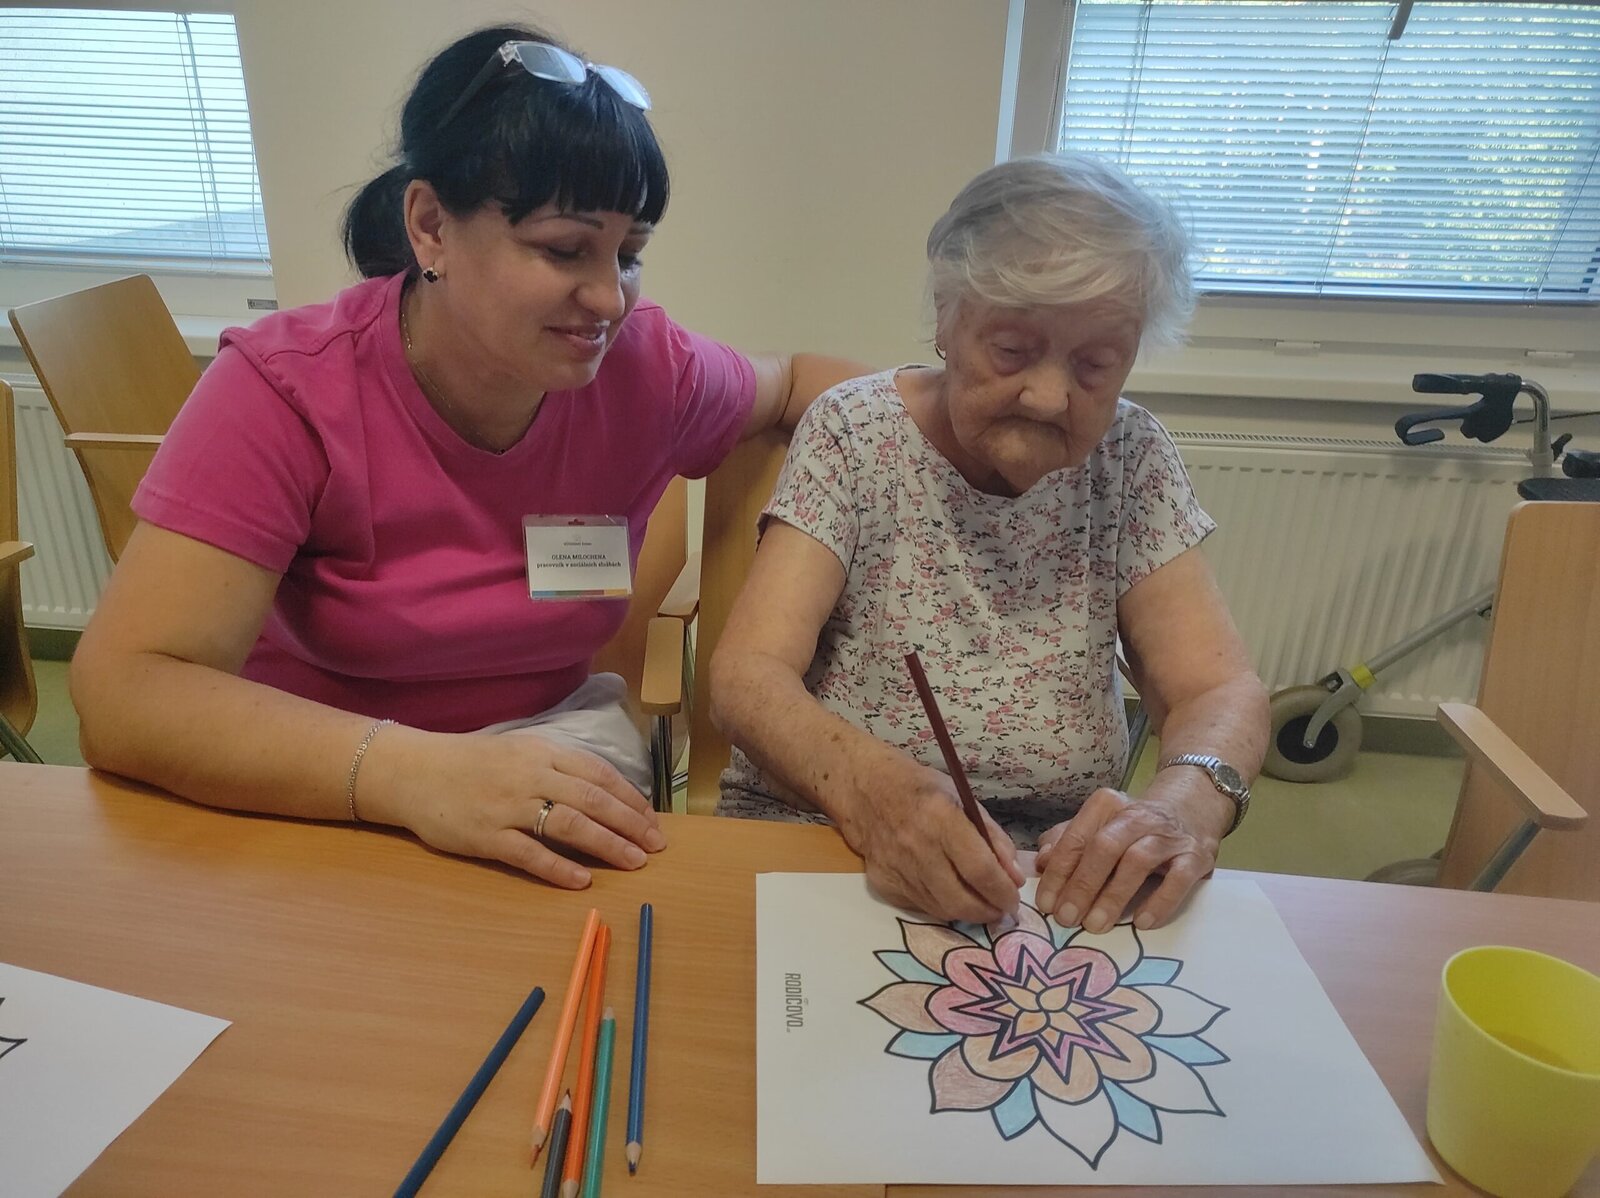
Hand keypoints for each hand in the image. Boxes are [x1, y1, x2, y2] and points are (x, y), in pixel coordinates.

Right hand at [362, 727, 665, 888]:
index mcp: (542, 752)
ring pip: (568, 825)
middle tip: (656, 847)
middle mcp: (530, 776)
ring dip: (607, 845)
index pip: (599, 774)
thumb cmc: (473, 763)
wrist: (415, 772)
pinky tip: (583, 881)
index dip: (630, 799)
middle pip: (592, 800)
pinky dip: (559, 868)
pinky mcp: (486, 837)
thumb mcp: (521, 750)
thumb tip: (607, 793)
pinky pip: (529, 854)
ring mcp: (508, 807)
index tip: (652, 821)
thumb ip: (559, 767)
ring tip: (633, 862)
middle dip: (630, 824)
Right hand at [835, 759, 1025, 923]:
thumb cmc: (919, 789)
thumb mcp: (962, 798)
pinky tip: (950, 894)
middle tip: (1001, 909)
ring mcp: (897, 869)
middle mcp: (917, 847)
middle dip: (988, 912)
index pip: (979, 869)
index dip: (1003, 892)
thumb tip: (1014, 876)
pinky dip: (942, 906)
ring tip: (980, 903)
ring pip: (942, 910)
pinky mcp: (884, 884)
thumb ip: (992, 836)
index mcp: (940, 818)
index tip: (1014, 900)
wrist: (864, 791)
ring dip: (967, 913)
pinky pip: (921, 907)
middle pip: (960, 900)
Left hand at [1033, 779, 1230, 932]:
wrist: (1192, 809)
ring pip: (1138, 861)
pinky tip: (1142, 922)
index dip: (1058, 872)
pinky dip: (1160, 901)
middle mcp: (1138, 816)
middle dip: (1082, 884)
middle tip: (1067, 918)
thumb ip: (1067, 841)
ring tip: (1096, 925)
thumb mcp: (1099, 826)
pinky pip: (1179, 879)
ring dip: (1114, 895)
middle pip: (1104, 847)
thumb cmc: (1133, 827)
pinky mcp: (1196, 856)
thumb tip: (1041, 862)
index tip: (1046, 904)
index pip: (1077, 837)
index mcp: (1107, 806)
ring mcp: (1169, 836)